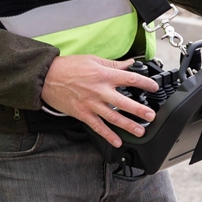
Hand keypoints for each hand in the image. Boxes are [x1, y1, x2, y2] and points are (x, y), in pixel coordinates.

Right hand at [40, 54, 154, 147]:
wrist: (46, 77)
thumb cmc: (68, 67)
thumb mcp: (93, 60)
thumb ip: (113, 65)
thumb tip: (129, 64)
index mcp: (104, 75)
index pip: (129, 78)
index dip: (145, 83)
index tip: (155, 88)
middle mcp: (99, 91)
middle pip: (124, 102)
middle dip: (140, 110)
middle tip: (152, 116)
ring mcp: (91, 104)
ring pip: (113, 117)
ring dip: (128, 125)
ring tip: (140, 131)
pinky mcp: (82, 114)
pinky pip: (98, 126)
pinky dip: (108, 135)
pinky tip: (117, 141)